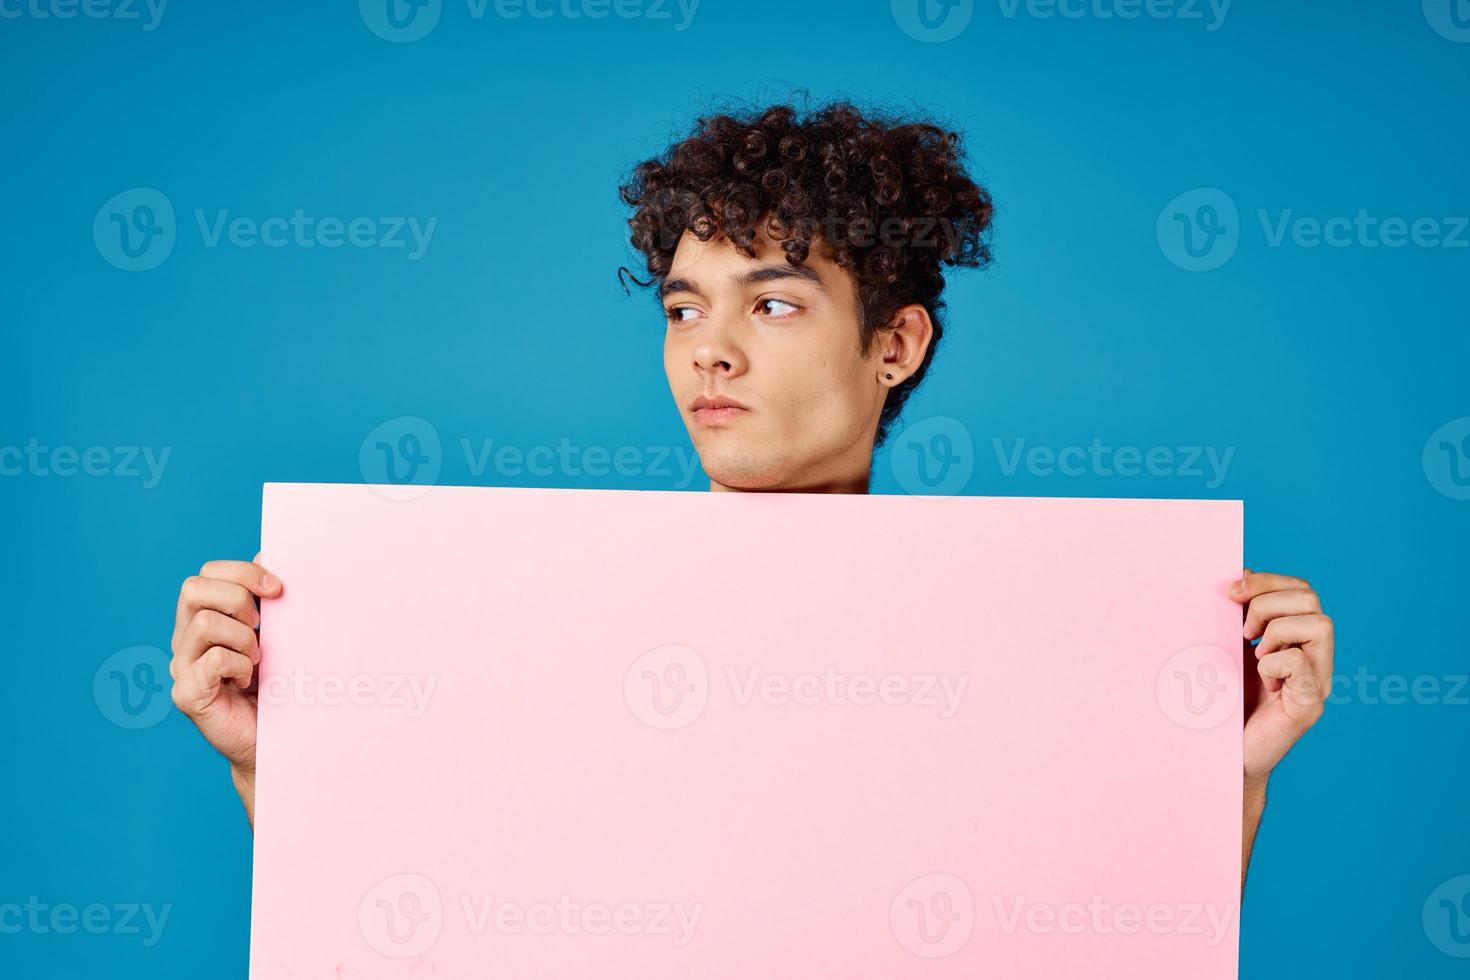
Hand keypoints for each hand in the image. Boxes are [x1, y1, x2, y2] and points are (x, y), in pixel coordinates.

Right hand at [169, 555, 280, 818]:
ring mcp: (182, 666)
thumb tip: (270, 555)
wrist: (273, 739)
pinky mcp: (188, 694)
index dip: (243, 572)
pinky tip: (249, 681)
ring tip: (257, 660)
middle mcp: (185, 639)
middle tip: (261, 626)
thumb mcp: (275, 633)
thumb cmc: (276, 683)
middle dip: (238, 598)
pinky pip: (212, 661)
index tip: (278, 589)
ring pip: (204, 623)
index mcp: (204, 618)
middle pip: (193, 588)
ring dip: (242, 638)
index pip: (207, 573)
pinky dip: (239, 665)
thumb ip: (266, 598)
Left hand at [1230, 569, 1332, 788]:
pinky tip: (1262, 682)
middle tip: (1243, 631)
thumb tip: (1241, 573)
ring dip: (1276, 632)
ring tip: (1255, 657)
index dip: (1266, 581)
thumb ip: (1238, 614)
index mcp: (1295, 638)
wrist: (1219, 754)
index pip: (1299, 588)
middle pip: (1310, 598)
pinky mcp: (1310, 704)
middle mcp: (1313, 656)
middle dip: (1267, 603)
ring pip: (1319, 624)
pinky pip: (1301, 663)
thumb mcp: (1227, 647)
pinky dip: (1274, 664)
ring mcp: (1317, 680)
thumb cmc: (1222, 701)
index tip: (1230, 593)